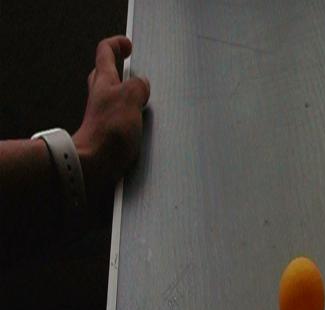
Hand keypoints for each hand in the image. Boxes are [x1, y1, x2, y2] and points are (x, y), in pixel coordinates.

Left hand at [72, 36, 149, 194]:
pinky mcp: (107, 133)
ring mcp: (102, 115)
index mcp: (104, 82)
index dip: (117, 45)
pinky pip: (118, 117)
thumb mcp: (130, 99)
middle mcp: (100, 97)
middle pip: (104, 74)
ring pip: (111, 96)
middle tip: (131, 68)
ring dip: (124, 93)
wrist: (95, 163)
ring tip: (141, 96)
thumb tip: (142, 84)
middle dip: (117, 68)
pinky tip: (139, 123)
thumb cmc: (108, 132)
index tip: (129, 46)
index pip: (105, 52)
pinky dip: (127, 115)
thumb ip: (138, 87)